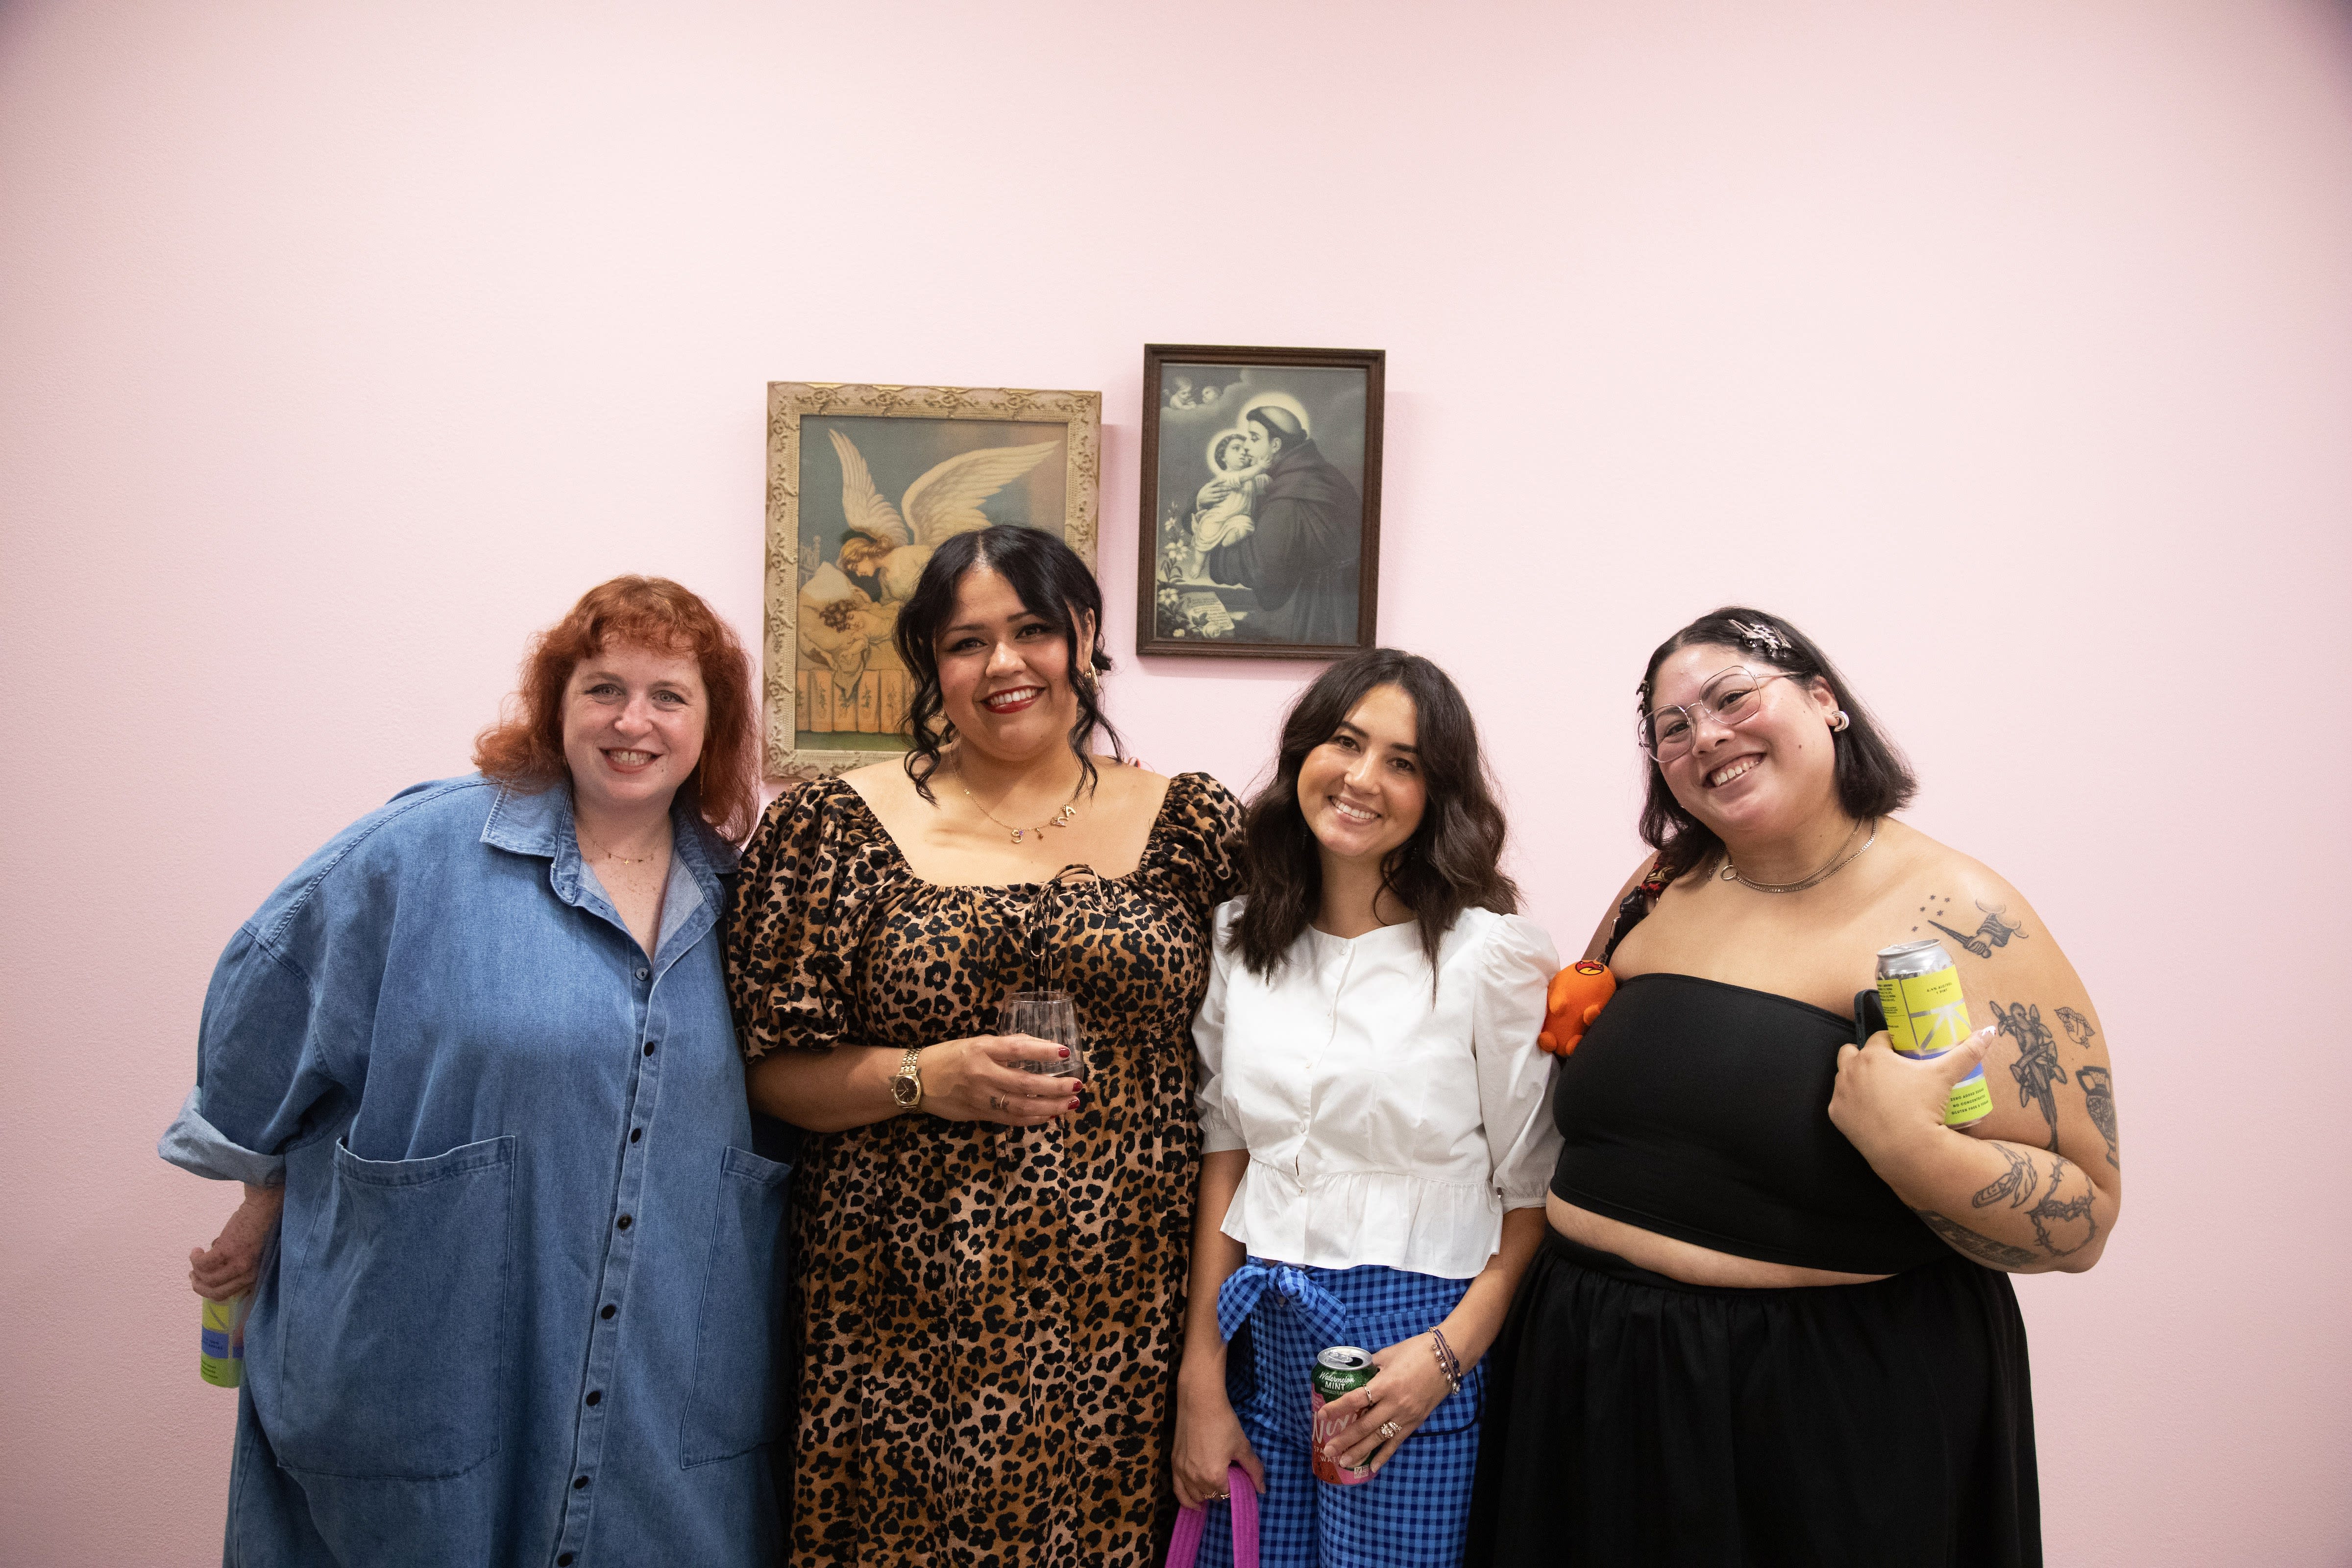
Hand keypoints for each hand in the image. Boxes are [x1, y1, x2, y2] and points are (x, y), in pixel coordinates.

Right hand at [188, 1183, 284, 1300]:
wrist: (264, 1208)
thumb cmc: (258, 1229)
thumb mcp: (252, 1254)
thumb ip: (239, 1266)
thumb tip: (217, 1271)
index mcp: (254, 1276)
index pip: (227, 1294)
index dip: (210, 1290)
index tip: (201, 1282)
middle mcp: (247, 1274)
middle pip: (215, 1293)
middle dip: (199, 1286)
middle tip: (192, 1275)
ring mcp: (237, 1264)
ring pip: (207, 1279)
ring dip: (196, 1271)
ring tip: (195, 1259)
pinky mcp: (227, 1251)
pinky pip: (202, 1264)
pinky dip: (195, 1258)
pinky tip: (196, 1251)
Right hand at [914, 1034, 1082, 1126]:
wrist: (915, 1080)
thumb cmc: (947, 1056)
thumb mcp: (974, 1042)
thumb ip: (1004, 1045)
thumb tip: (1036, 1045)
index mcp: (981, 1049)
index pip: (1017, 1049)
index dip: (1043, 1051)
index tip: (1065, 1052)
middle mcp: (981, 1073)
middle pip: (1025, 1082)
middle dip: (1055, 1086)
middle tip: (1077, 1085)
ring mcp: (980, 1097)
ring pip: (1021, 1106)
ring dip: (1049, 1106)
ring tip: (1071, 1104)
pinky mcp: (979, 1114)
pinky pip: (1010, 1119)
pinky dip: (1032, 1119)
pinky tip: (1049, 1116)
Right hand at [1172, 1372, 1265, 1507]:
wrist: (1200, 1402)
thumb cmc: (1224, 1423)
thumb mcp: (1242, 1446)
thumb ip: (1253, 1470)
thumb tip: (1262, 1490)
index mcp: (1215, 1476)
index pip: (1227, 1494)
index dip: (1234, 1488)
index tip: (1237, 1479)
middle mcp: (1196, 1479)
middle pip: (1212, 1496)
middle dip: (1221, 1491)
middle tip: (1227, 1479)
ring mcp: (1183, 1472)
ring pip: (1195, 1496)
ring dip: (1205, 1496)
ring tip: (1213, 1491)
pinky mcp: (1174, 1464)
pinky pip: (1178, 1490)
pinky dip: (1186, 1500)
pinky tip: (1194, 1504)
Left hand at [1316, 1332, 1455, 1475]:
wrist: (1448, 1358)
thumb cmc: (1416, 1351)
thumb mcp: (1388, 1354)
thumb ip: (1370, 1367)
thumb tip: (1354, 1374)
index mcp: (1385, 1383)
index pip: (1355, 1400)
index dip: (1337, 1409)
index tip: (1321, 1416)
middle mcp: (1395, 1403)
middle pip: (1365, 1426)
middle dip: (1345, 1440)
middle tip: (1328, 1451)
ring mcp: (1406, 1415)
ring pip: (1379, 1438)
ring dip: (1360, 1451)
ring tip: (1344, 1462)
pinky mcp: (1416, 1422)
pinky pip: (1397, 1441)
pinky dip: (1385, 1455)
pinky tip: (1373, 1466)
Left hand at [1829, 1025, 1991, 1171]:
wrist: (1908, 1149)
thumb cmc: (1924, 1107)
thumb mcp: (1945, 1076)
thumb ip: (1966, 1052)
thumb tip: (1990, 1031)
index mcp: (1873, 1055)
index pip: (1880, 1037)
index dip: (1892, 1042)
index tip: (1903, 1051)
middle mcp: (1850, 1070)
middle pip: (1853, 1052)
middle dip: (1867, 1056)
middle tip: (1890, 1069)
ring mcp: (1840, 1093)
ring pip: (1844, 1076)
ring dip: (1856, 1078)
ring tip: (1879, 1088)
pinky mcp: (1836, 1115)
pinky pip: (1841, 1102)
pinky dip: (1851, 1103)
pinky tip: (1867, 1109)